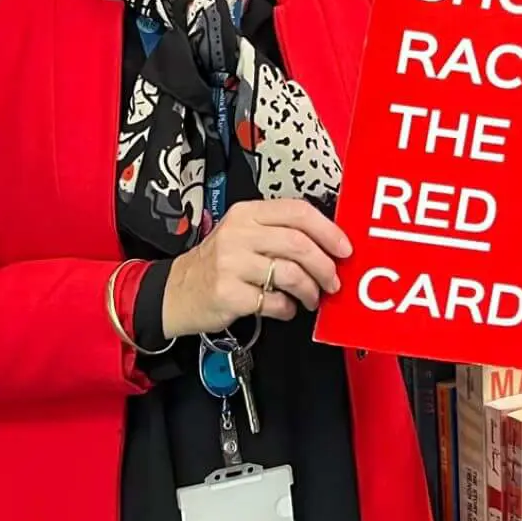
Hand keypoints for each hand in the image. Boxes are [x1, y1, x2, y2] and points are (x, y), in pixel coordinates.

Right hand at [162, 199, 351, 337]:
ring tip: (309, 298)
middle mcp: (238, 234)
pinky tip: (284, 308)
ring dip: (309, 291)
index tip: (344, 248)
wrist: (177, 291)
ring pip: (290, 274)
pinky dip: (287, 308)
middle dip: (324, 266)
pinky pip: (273, 301)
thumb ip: (279, 233)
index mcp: (247, 214)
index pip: (297, 211)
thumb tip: (329, 246)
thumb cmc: (219, 264)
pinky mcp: (228, 293)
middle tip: (333, 281)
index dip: (328, 230)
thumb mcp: (243, 235)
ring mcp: (230, 263)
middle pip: (298, 244)